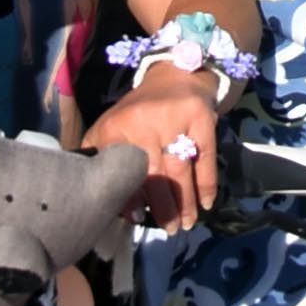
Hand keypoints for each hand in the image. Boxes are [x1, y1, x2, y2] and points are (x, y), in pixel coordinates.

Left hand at [85, 75, 221, 229]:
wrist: (174, 75)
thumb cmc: (138, 112)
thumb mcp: (110, 129)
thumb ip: (99, 160)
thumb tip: (102, 205)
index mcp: (116, 127)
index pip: (122, 171)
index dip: (130, 198)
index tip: (137, 219)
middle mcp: (144, 121)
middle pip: (154, 173)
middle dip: (163, 207)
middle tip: (168, 230)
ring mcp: (175, 117)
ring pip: (180, 168)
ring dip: (185, 202)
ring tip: (185, 224)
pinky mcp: (201, 115)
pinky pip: (205, 156)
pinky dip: (206, 183)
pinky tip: (206, 202)